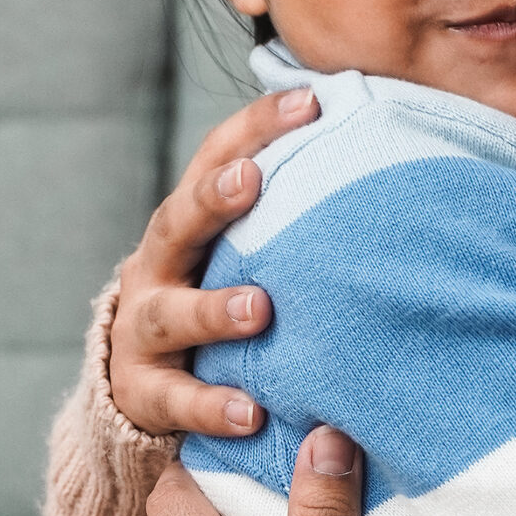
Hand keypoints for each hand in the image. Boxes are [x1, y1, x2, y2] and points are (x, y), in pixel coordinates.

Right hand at [112, 87, 318, 436]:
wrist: (137, 384)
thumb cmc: (211, 298)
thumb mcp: (236, 252)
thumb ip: (287, 214)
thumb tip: (378, 151)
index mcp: (186, 223)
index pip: (215, 159)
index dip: (256, 128)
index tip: (311, 102)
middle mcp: (157, 267)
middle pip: (176, 223)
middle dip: (212, 200)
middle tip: (253, 180)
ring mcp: (144, 330)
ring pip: (172, 315)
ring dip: (214, 309)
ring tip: (260, 309)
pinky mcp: (145, 392)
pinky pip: (178, 400)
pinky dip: (213, 406)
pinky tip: (252, 413)